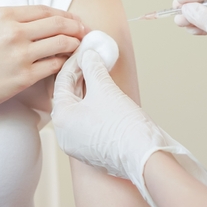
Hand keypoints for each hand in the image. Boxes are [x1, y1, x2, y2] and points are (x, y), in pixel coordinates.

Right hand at [0, 6, 84, 119]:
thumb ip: (12, 22)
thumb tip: (44, 22)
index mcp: (3, 15)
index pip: (45, 10)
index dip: (65, 15)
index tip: (75, 21)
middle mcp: (12, 31)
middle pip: (58, 23)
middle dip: (76, 28)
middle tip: (84, 34)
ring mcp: (19, 54)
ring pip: (61, 43)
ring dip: (74, 45)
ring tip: (78, 49)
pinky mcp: (23, 77)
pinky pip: (54, 65)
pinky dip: (64, 63)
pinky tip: (65, 65)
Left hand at [52, 51, 206, 206]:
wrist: (144, 156)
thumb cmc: (123, 125)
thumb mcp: (105, 88)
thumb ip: (93, 67)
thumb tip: (88, 55)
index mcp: (61, 118)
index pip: (62, 81)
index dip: (75, 62)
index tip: (85, 50)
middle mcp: (64, 134)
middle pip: (69, 96)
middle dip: (81, 76)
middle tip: (92, 59)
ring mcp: (76, 144)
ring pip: (78, 109)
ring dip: (87, 90)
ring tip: (99, 73)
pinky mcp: (90, 150)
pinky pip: (86, 122)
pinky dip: (92, 106)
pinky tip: (104, 95)